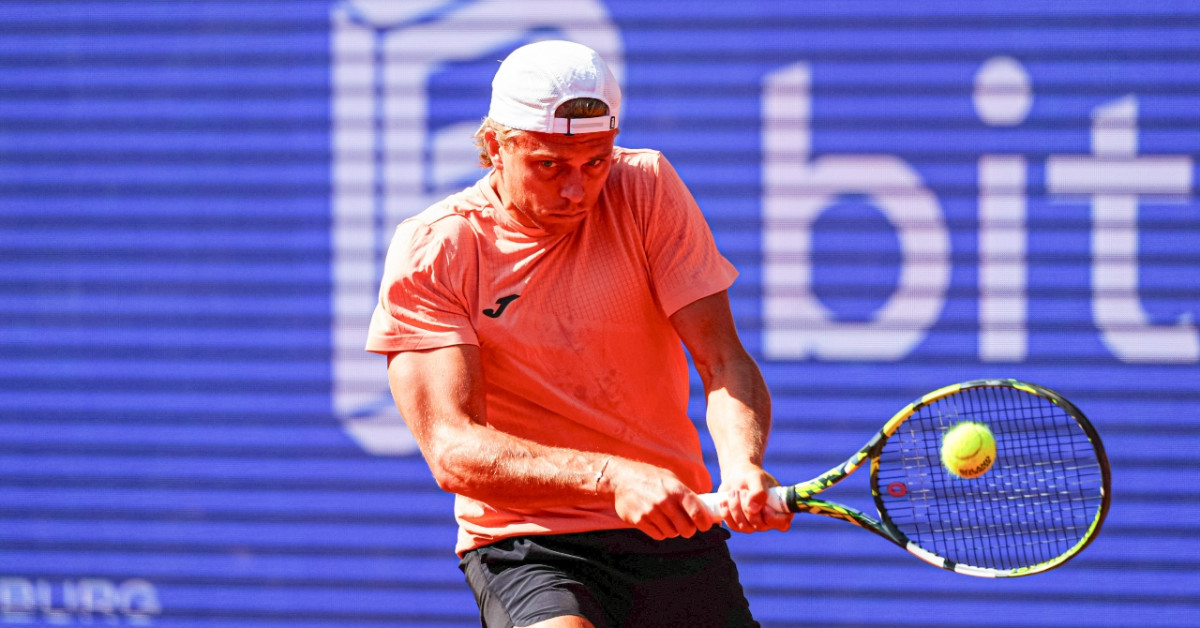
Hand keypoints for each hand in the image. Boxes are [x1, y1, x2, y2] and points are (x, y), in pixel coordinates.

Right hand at [600, 458, 715, 540]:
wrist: (621, 479)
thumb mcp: (671, 479)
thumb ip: (686, 495)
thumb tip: (705, 511)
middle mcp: (664, 501)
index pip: (697, 512)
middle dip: (688, 529)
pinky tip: (656, 521)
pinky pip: (658, 535)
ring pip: (672, 533)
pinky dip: (660, 531)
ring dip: (673, 530)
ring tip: (667, 519)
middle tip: (686, 525)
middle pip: (686, 529)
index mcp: (676, 489)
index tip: (705, 525)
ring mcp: (651, 512)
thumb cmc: (650, 478)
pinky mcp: (639, 520)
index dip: (705, 523)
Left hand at [716, 465, 792, 533]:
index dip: (771, 517)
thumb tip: (753, 509)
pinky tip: (725, 501)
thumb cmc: (752, 476)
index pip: (782, 523)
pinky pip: (733, 526)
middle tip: (743, 491)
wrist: (737, 476)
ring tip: (733, 492)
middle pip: (759, 525)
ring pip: (745, 526)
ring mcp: (754, 524)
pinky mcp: (740, 524)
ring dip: (736, 508)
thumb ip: (759, 492)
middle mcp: (769, 520)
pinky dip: (727, 513)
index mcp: (780, 509)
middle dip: (747, 507)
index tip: (762, 504)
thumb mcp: (757, 478)